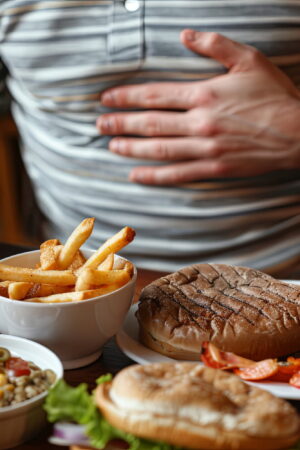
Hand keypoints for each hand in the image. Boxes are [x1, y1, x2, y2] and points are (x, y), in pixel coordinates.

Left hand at [97, 29, 299, 184]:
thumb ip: (215, 45)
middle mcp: (199, 122)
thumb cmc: (274, 95)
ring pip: (159, 149)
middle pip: (150, 123)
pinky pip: (177, 173)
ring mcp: (205, 148)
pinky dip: (154, 175)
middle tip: (99, 124)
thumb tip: (185, 36)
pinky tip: (136, 175)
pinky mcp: (214, 168)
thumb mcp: (249, 59)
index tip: (107, 98)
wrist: (298, 132)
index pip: (155, 95)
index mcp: (204, 93)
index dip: (127, 97)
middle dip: (121, 123)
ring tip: (111, 146)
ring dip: (131, 148)